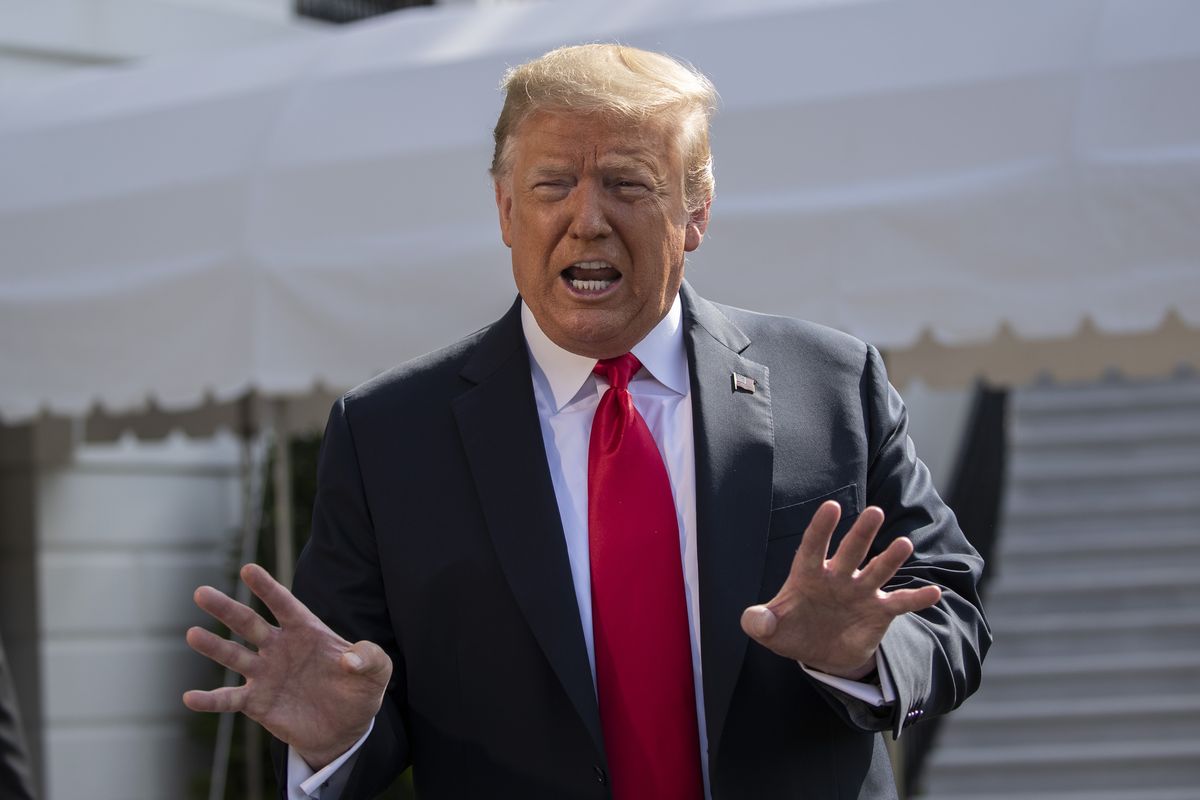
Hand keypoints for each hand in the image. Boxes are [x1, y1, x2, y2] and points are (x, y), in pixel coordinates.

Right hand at [183, 563, 391, 769]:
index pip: (284, 605)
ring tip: (192, 634)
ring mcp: (265, 674)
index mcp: (307, 631)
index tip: (248, 570)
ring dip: (213, 646)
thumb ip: (370, 657)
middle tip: (200, 592)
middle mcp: (280, 648)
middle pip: (249, 624)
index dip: (267, 588)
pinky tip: (190, 698)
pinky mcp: (257, 703)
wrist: (346, 728)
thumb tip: (350, 659)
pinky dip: (210, 700)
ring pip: (233, 656)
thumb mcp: (378, 671)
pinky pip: (229, 699)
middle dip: (226, 609)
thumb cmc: (360, 690)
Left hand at [740, 501, 941, 679]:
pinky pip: (899, 603)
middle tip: (874, 512)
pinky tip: (934, 593)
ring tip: (904, 544)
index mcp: (809, 574)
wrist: (819, 651)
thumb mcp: (770, 629)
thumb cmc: (790, 631)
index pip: (813, 547)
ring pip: (877, 570)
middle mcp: (838, 577)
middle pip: (851, 551)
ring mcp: (860, 592)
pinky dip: (916, 599)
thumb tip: (755, 621)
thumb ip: (759, 622)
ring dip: (891, 559)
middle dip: (861, 533)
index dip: (821, 528)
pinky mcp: (878, 611)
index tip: (832, 507)